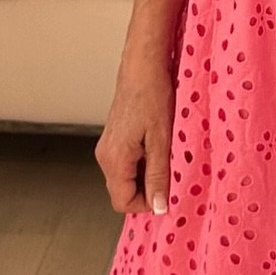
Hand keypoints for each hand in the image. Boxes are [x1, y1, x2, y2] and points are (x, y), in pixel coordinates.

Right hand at [95, 50, 176, 214]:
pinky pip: (126, 163)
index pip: (122, 202)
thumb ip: (158, 176)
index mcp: (114, 160)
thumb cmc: (153, 97)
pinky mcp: (114, 139)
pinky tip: (158, 146)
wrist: (142, 67)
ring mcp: (107, 147)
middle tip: (170, 173)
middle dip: (147, 190)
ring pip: (125, 178)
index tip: (167, 192)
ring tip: (166, 156)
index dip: (146, 204)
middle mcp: (105, 156)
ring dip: (146, 175)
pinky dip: (142, 163)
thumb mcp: (162, 141)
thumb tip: (159, 207)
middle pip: (122, 192)